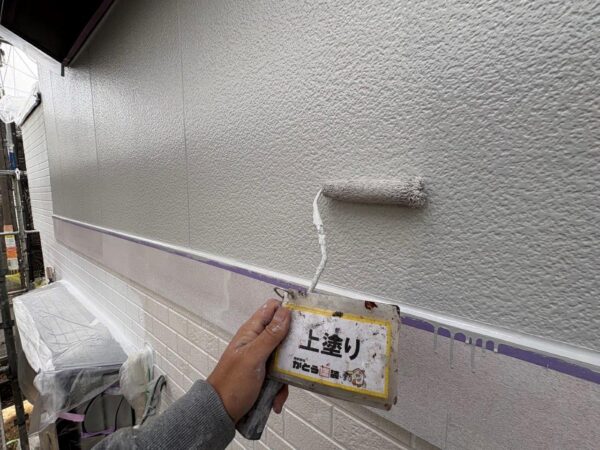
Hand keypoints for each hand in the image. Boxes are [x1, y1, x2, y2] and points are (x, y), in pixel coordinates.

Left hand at [208, 299, 290, 422]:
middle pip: (284, 334)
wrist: (220, 413)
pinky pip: (282, 376)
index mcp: (252, 331)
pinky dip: (281, 389)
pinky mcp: (266, 374)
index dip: (288, 311)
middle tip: (301, 357)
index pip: (273, 309)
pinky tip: (275, 399)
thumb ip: (270, 335)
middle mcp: (258, 341)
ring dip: (287, 374)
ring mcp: (262, 358)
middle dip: (293, 347)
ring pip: (286, 357)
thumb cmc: (232, 384)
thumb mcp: (253, 358)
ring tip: (281, 388)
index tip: (304, 322)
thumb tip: (286, 312)